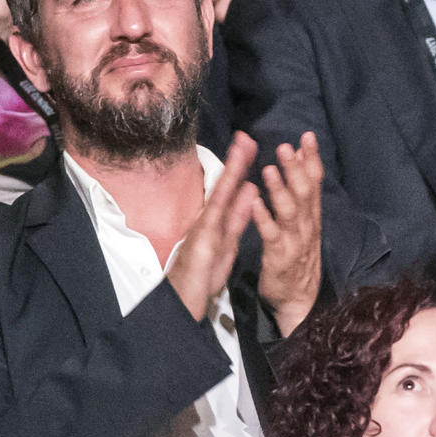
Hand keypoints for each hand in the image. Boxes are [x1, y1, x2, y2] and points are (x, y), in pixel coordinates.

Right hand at [167, 132, 259, 320]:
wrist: (184, 300)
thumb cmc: (204, 274)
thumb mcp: (227, 242)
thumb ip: (238, 217)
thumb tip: (251, 191)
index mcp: (217, 221)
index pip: (230, 189)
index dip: (239, 166)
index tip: (248, 143)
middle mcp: (209, 221)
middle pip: (224, 186)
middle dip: (236, 161)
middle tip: (246, 136)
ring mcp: (204, 231)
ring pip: (219, 197)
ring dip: (230, 172)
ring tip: (241, 149)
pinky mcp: (202, 244)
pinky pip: (215, 222)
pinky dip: (224, 203)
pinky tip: (234, 188)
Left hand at [255, 131, 322, 336]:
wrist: (298, 298)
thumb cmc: (298, 257)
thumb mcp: (305, 224)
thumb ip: (303, 194)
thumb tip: (301, 161)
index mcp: (312, 216)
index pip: (315, 182)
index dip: (311, 159)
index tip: (306, 136)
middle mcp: (307, 225)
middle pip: (304, 193)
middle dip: (296, 169)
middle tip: (285, 147)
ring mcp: (294, 241)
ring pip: (290, 212)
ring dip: (280, 190)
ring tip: (270, 169)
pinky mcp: (278, 257)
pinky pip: (271, 236)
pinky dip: (264, 219)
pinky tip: (255, 204)